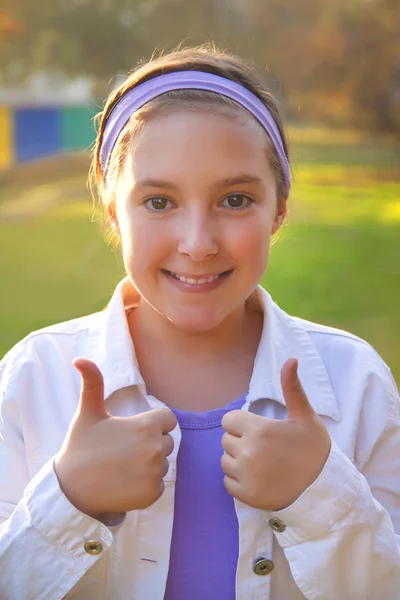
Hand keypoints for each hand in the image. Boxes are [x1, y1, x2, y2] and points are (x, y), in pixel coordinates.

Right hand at [54, 358, 176, 519]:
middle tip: (124, 450)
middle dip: (151, 443)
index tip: (133, 431)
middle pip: (166, 441)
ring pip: (162, 463)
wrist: (70, 490)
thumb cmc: (80, 447)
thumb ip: (92, 383)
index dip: (154, 423)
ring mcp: (155, 473)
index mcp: (146, 426)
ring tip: (122, 466)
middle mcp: (155, 449)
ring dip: (149, 465)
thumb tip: (80, 358)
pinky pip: (158, 485)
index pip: (168, 419)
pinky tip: (125, 483)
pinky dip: (146, 485)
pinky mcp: (152, 494)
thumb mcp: (88, 413)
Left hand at [221, 358, 330, 510]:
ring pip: (225, 461)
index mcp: (258, 430)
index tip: (259, 430)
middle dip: (240, 441)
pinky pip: (228, 482)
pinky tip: (259, 478)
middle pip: (226, 440)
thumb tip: (291, 358)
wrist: (323, 489)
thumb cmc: (314, 449)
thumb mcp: (305, 416)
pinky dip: (239, 480)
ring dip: (238, 461)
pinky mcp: (245, 495)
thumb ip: (292, 387)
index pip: (228, 420)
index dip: (242, 423)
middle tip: (264, 448)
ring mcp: (245, 475)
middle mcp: (247, 452)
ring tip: (262, 463)